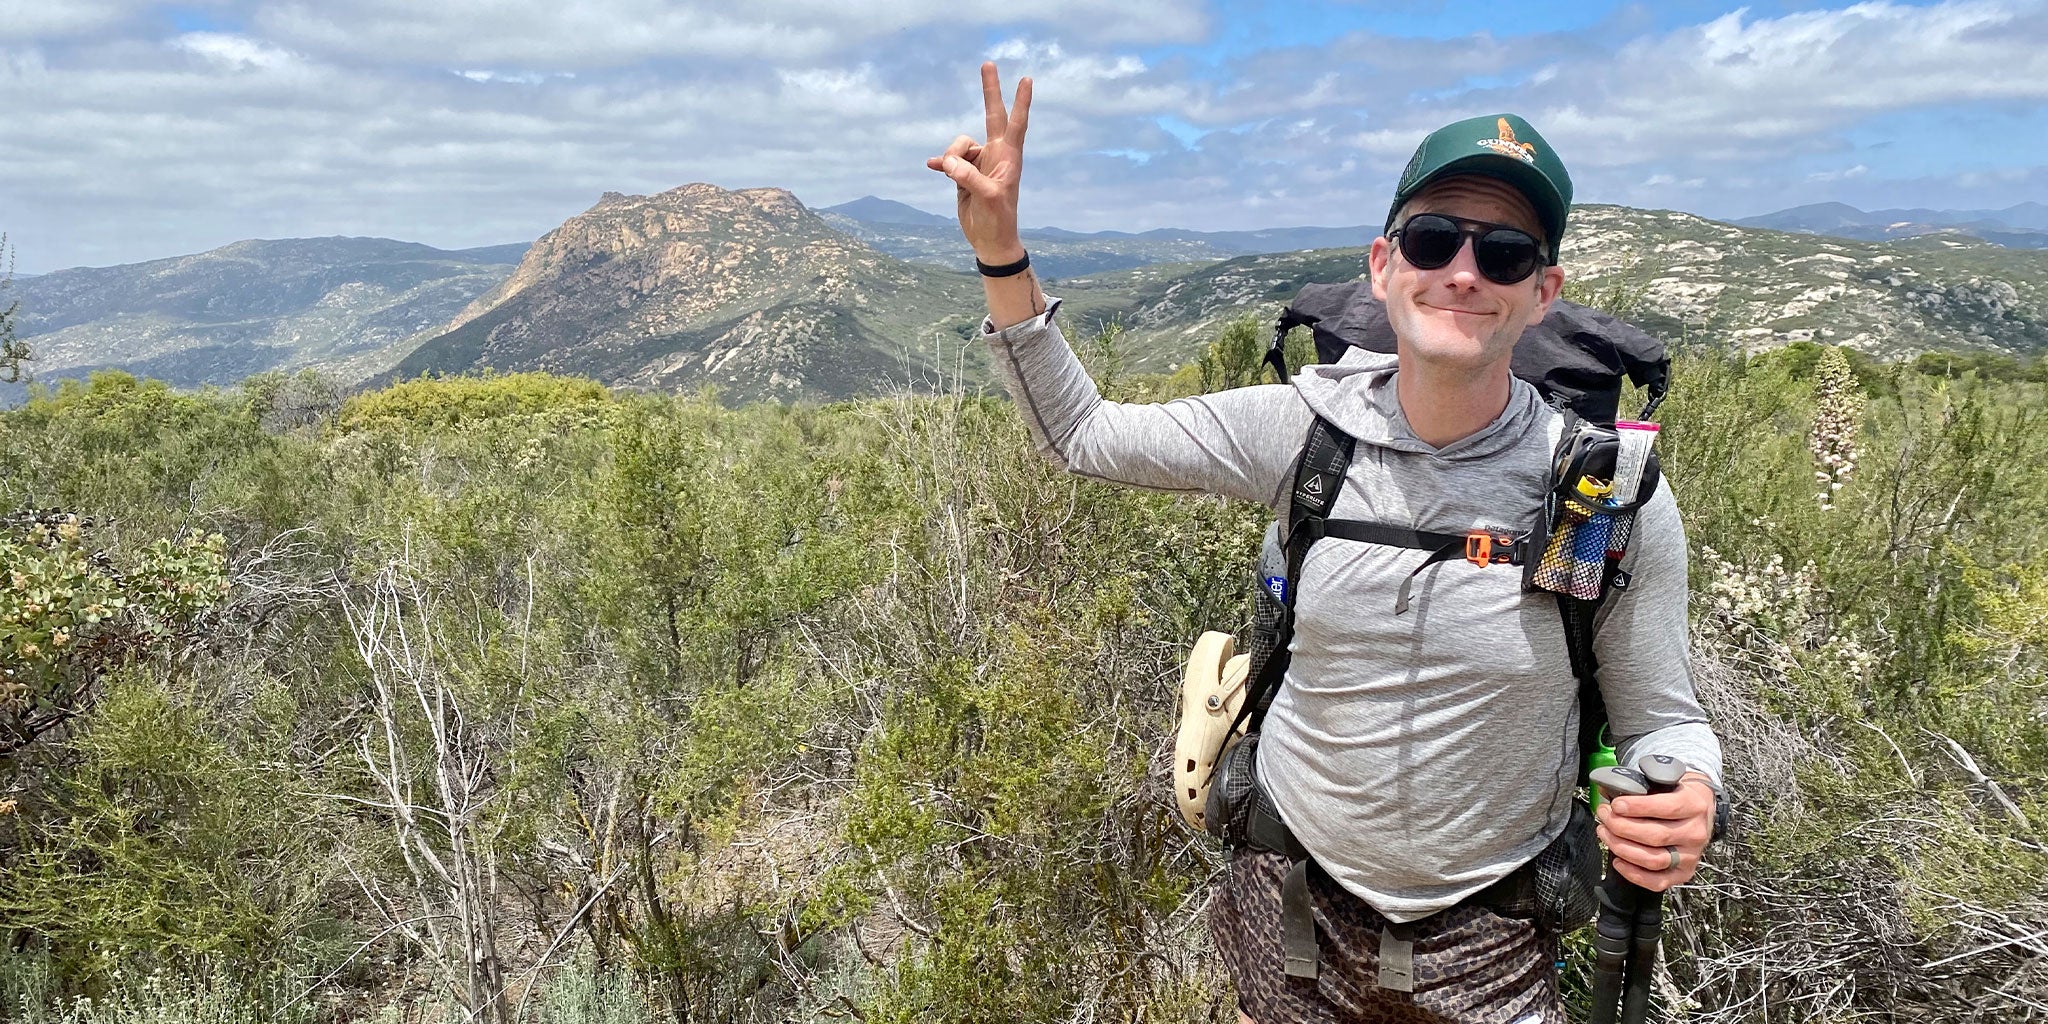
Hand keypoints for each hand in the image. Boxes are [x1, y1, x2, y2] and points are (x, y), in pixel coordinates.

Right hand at [925, 61, 1030, 263]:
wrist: (990, 241)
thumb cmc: (997, 220)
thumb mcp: (986, 199)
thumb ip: (968, 177)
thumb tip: (948, 162)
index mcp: (1008, 157)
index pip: (1016, 123)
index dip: (1020, 101)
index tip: (1027, 79)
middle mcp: (995, 155)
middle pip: (992, 115)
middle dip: (990, 91)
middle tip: (988, 63)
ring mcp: (979, 163)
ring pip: (959, 144)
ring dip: (950, 155)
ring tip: (949, 174)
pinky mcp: (964, 174)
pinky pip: (948, 160)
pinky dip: (941, 163)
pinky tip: (932, 167)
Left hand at [1595, 771, 1715, 891]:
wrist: (1700, 812)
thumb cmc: (1674, 796)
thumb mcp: (1665, 783)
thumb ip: (1641, 787)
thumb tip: (1607, 790)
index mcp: (1693, 805)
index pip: (1666, 808)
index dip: (1637, 807)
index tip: (1615, 805)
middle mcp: (1695, 833)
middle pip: (1655, 836)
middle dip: (1621, 826)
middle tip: (1604, 816)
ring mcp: (1690, 856)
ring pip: (1653, 860)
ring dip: (1622, 848)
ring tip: (1605, 833)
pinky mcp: (1684, 874)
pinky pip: (1657, 882)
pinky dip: (1633, 874)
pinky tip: (1617, 861)